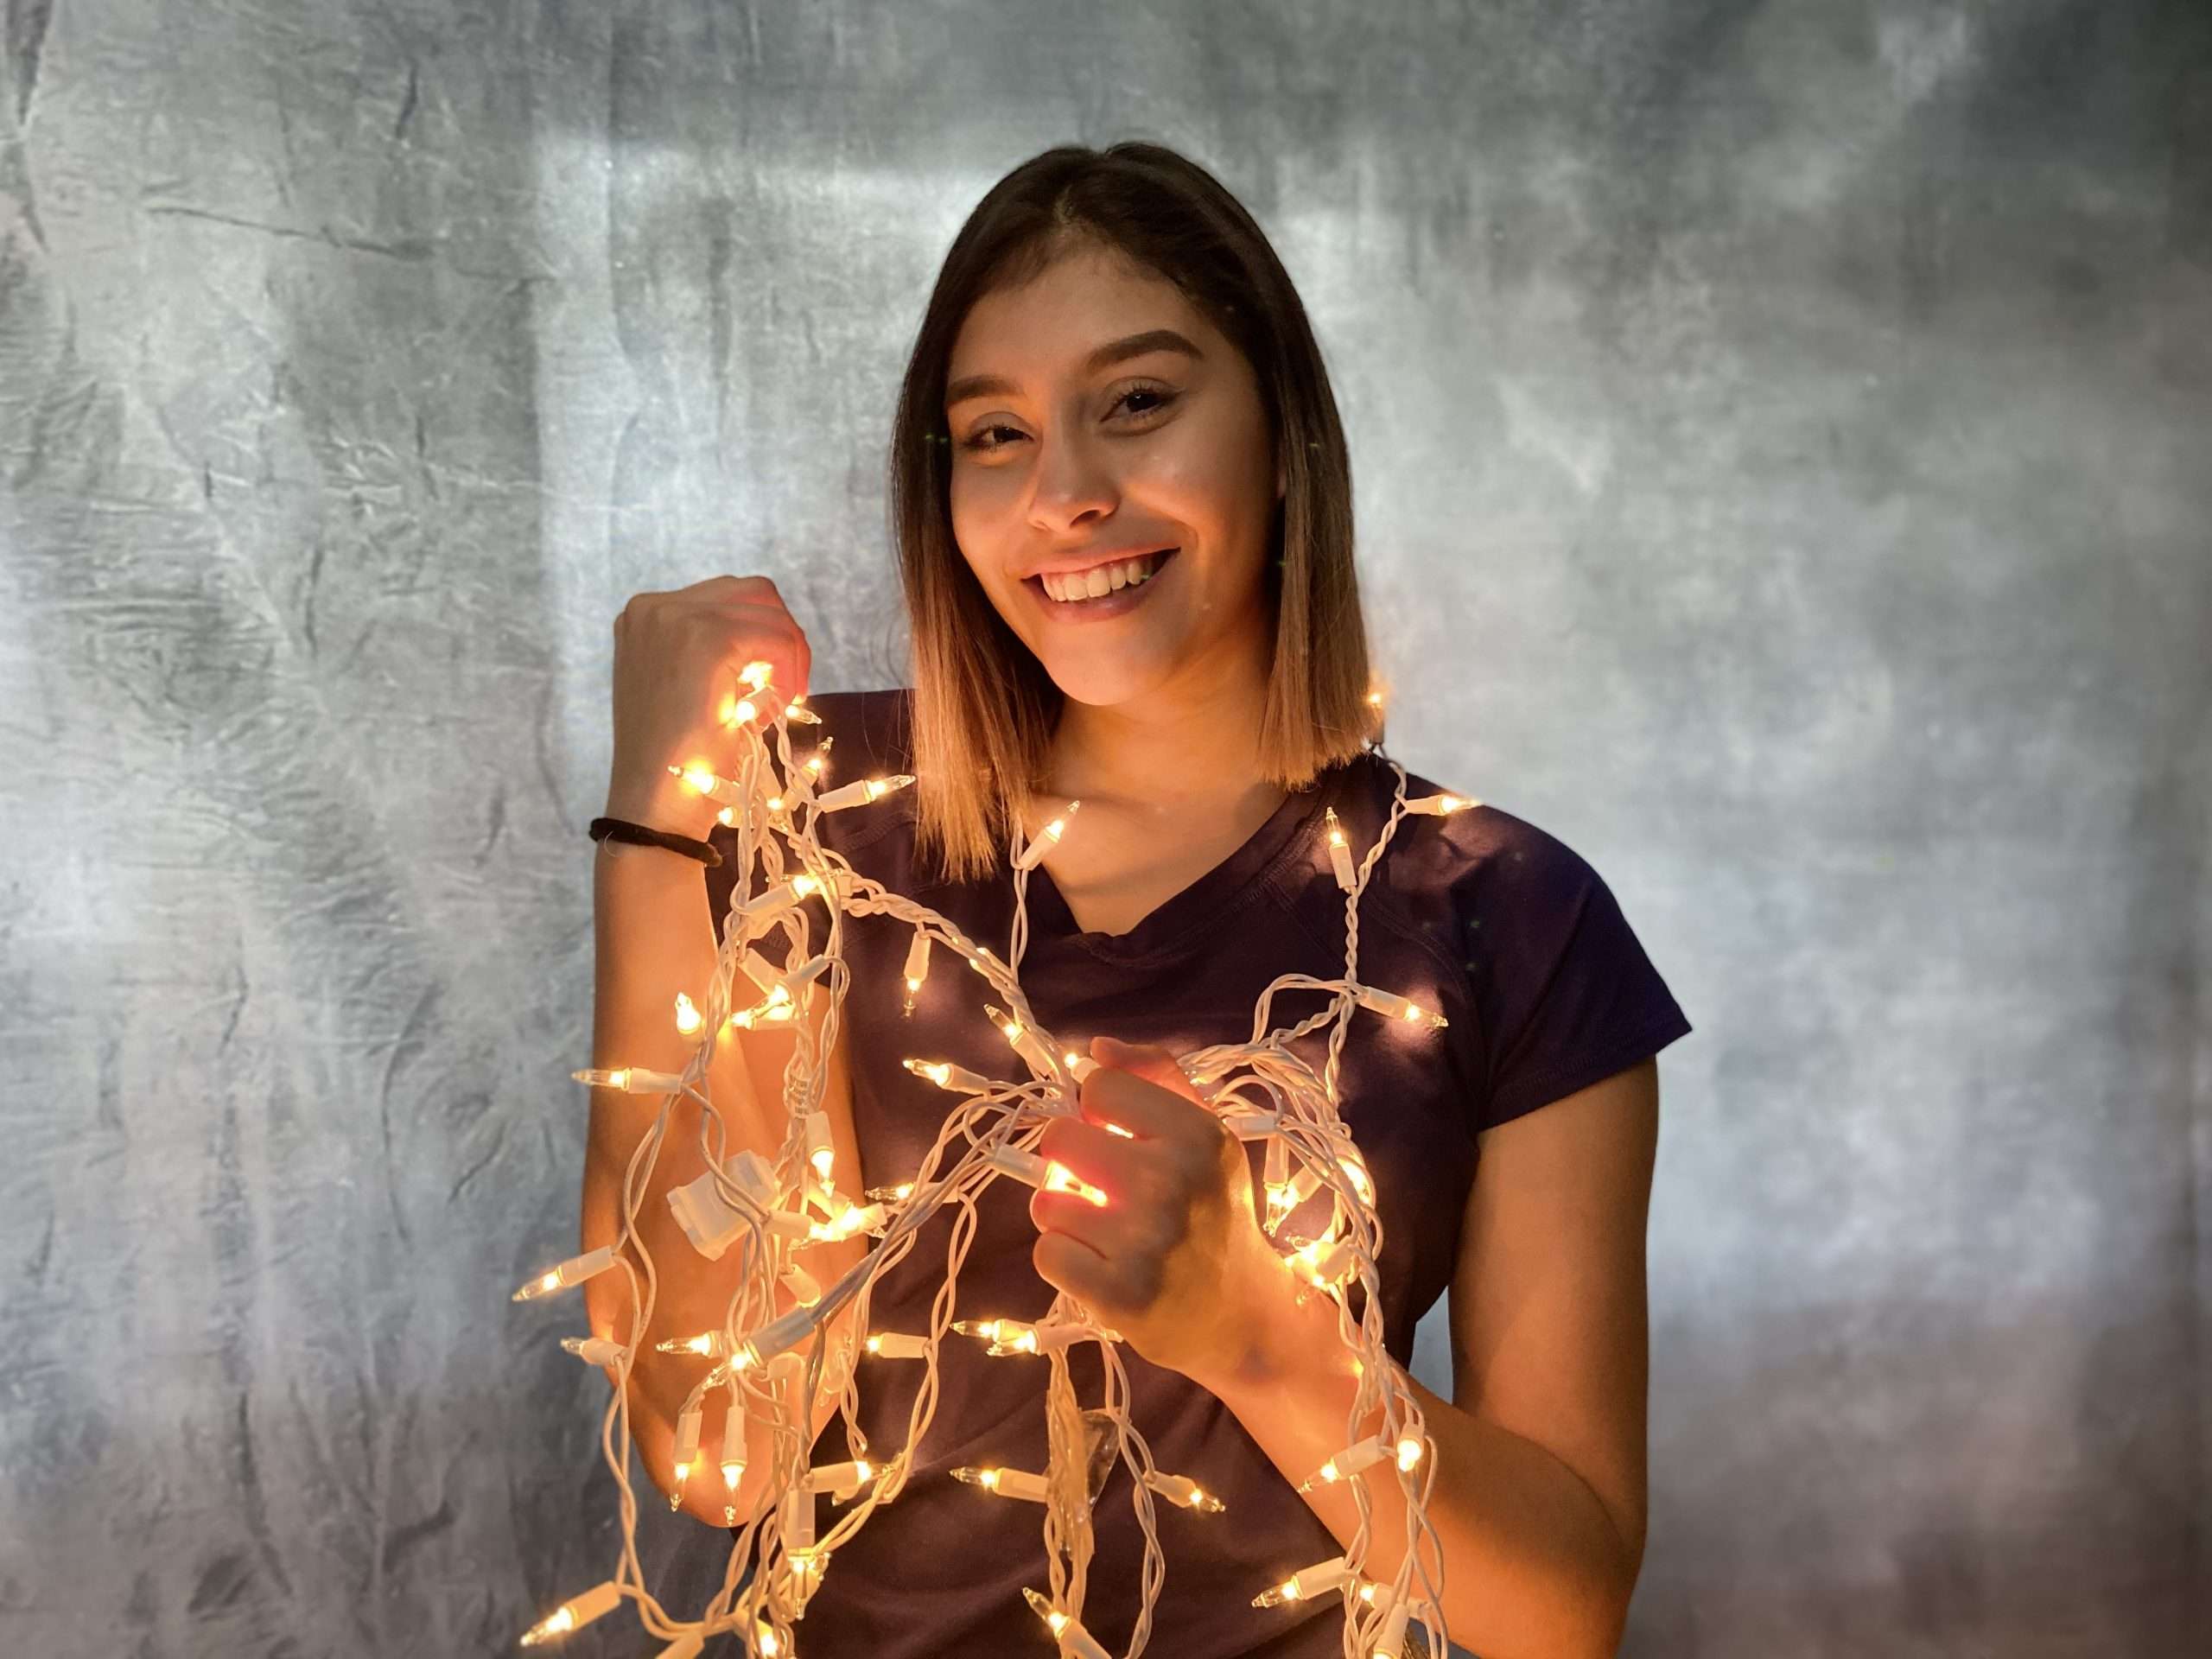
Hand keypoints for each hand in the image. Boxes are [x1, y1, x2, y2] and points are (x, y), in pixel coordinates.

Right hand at [606, 574, 812, 836]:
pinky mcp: (706, 639)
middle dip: (781, 638)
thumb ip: (715, 650)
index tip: (768, 684)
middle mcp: (652, 607)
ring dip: (787, 657)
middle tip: (785, 691)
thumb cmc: (679, 758)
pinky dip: (789, 671)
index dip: (764, 636)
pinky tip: (771, 710)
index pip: (729, 597)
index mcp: (644, 615)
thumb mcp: (689, 686)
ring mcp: (675, 617)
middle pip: (754, 593)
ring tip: (773, 705)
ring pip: (770, 611)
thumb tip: (773, 631)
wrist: (655, 806)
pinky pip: (777, 637)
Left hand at [1029, 1035, 1294, 1388]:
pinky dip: (1064, 1259)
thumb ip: (1156, 1077)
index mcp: (1198, 1135)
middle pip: (1058, 1137)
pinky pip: (1047, 1253)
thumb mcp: (1204, 1136)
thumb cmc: (1216, 1213)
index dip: (1096, 1110)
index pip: (1099, 1086)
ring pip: (1045, 1201)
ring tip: (1105, 1231)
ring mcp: (1145, 1241)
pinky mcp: (1119, 1294)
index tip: (1118, 1137)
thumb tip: (1095, 1048)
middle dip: (1070, 1161)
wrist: (1243, 1315)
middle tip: (1103, 1187)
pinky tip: (1099, 1265)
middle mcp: (1173, 1182)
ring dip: (1066, 1215)